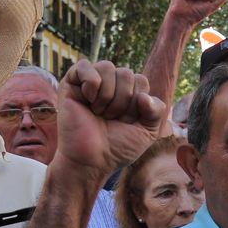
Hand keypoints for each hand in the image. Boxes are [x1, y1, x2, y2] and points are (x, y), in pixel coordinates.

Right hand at [55, 60, 165, 174]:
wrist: (92, 161)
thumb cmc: (118, 147)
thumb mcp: (148, 132)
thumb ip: (157, 111)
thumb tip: (144, 96)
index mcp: (128, 92)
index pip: (141, 80)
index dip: (137, 103)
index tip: (126, 122)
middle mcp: (110, 85)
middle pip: (126, 73)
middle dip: (122, 101)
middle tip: (111, 119)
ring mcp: (90, 83)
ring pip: (107, 67)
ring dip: (107, 95)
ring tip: (99, 113)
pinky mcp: (70, 84)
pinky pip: (84, 66)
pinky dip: (91, 83)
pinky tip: (88, 100)